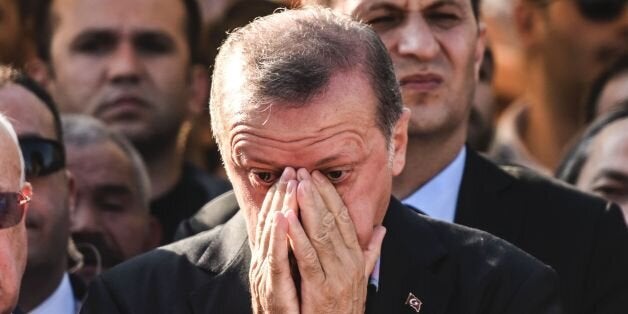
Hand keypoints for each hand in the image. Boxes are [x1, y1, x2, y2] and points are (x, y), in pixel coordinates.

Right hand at [250, 168, 299, 313]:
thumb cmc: (297, 311)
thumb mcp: (304, 280)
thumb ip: (311, 256)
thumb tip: (326, 237)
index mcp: (276, 259)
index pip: (281, 222)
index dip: (288, 197)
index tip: (299, 174)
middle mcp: (267, 263)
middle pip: (273, 222)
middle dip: (282, 194)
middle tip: (291, 168)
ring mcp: (266, 274)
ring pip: (271, 234)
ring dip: (278, 206)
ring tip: (288, 184)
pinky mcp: (270, 287)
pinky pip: (274, 259)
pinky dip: (277, 236)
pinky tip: (282, 216)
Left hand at [286, 169, 385, 313]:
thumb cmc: (346, 307)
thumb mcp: (361, 277)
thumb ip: (370, 252)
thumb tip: (381, 229)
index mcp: (357, 257)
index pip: (344, 218)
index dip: (330, 195)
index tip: (317, 176)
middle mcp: (351, 262)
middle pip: (332, 220)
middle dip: (316, 193)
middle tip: (302, 171)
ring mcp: (338, 275)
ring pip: (321, 234)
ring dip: (307, 207)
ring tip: (295, 186)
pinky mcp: (322, 289)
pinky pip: (308, 258)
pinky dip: (297, 236)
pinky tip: (286, 218)